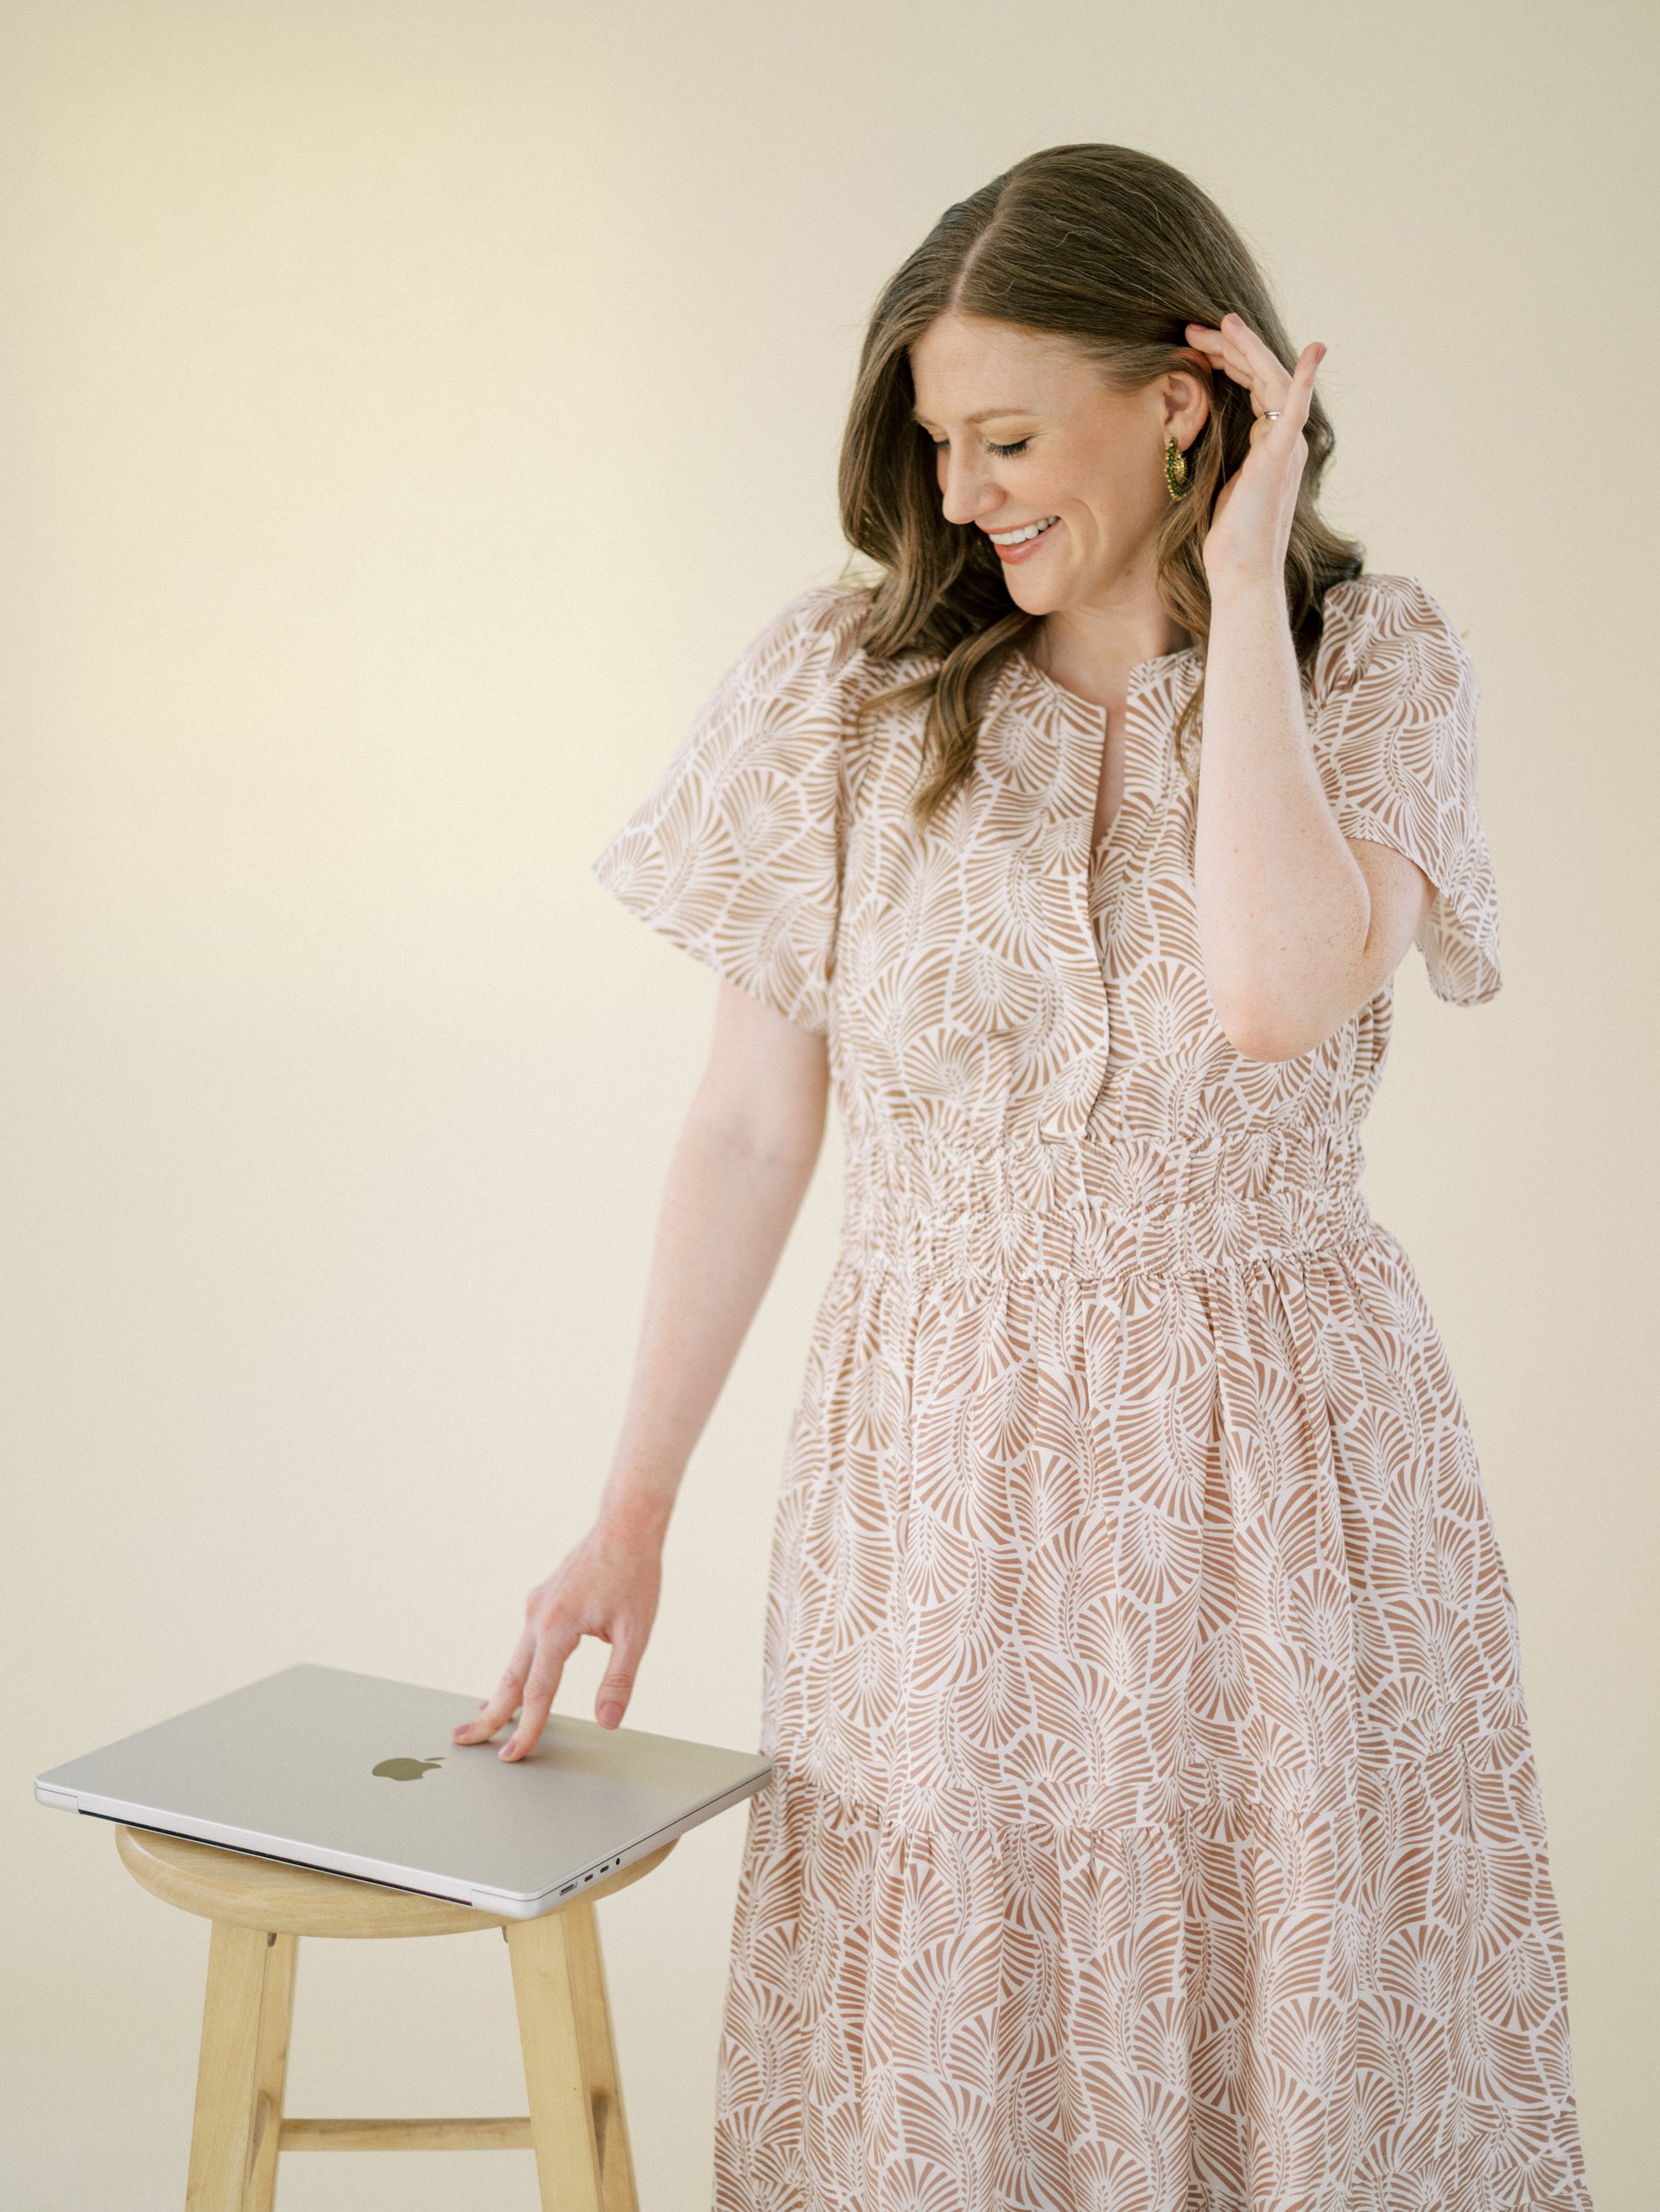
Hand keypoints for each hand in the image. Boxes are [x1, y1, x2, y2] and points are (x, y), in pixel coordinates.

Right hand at [451, 1513, 662, 1760]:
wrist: (625, 1526)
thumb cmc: (634, 1575)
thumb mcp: (636, 1632)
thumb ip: (619, 1679)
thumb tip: (607, 1721)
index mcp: (557, 1626)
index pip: (538, 1691)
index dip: (527, 1728)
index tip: (512, 1755)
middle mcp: (538, 1616)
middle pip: (510, 1678)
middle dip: (488, 1713)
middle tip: (463, 1740)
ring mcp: (536, 1607)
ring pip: (514, 1660)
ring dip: (500, 1692)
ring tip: (481, 1719)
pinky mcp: (541, 1601)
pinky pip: (524, 1643)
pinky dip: (516, 1668)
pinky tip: (514, 1682)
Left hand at [1181, 313, 1325, 592]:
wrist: (1240, 575)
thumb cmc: (1228, 540)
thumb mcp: (1220, 485)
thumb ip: (1224, 454)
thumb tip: (1198, 436)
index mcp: (1271, 444)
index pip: (1255, 384)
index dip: (1231, 358)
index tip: (1198, 344)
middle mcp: (1285, 440)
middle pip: (1264, 375)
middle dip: (1231, 346)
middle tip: (1195, 328)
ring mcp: (1286, 447)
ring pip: (1273, 381)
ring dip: (1246, 348)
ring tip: (1218, 325)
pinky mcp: (1279, 458)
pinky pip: (1295, 412)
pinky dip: (1304, 381)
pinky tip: (1313, 351)